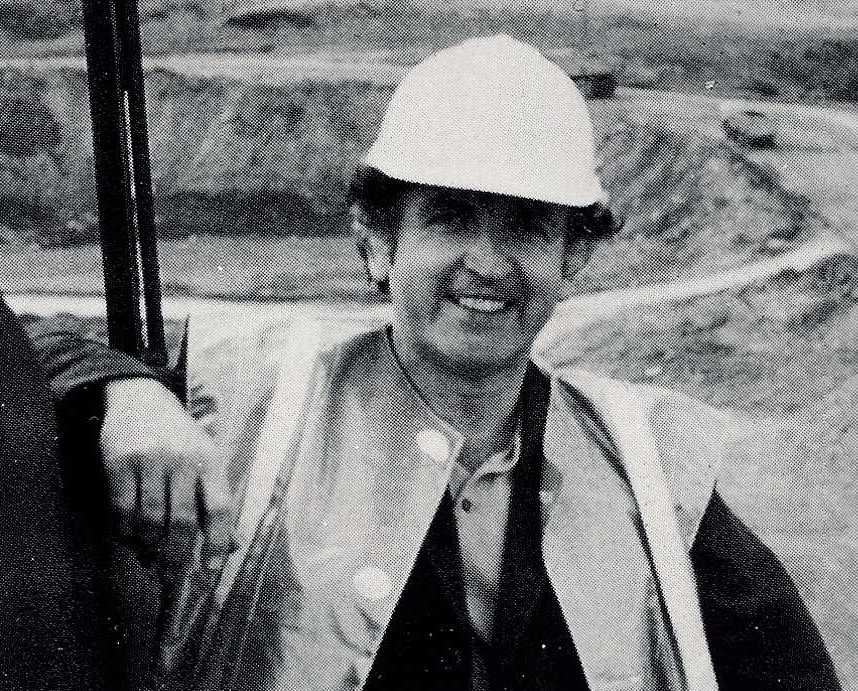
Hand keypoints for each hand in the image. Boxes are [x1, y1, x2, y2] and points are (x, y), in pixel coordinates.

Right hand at [99, 378, 235, 572]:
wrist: (140, 397)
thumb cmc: (180, 437)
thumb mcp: (207, 458)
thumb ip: (217, 500)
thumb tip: (233, 547)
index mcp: (210, 460)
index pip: (220, 507)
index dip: (219, 541)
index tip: (212, 569)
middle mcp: (182, 460)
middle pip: (183, 520)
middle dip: (179, 556)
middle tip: (173, 577)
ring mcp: (149, 460)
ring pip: (150, 520)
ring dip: (150, 547)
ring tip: (151, 559)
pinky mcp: (119, 463)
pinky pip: (121, 510)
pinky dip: (126, 531)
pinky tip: (130, 537)